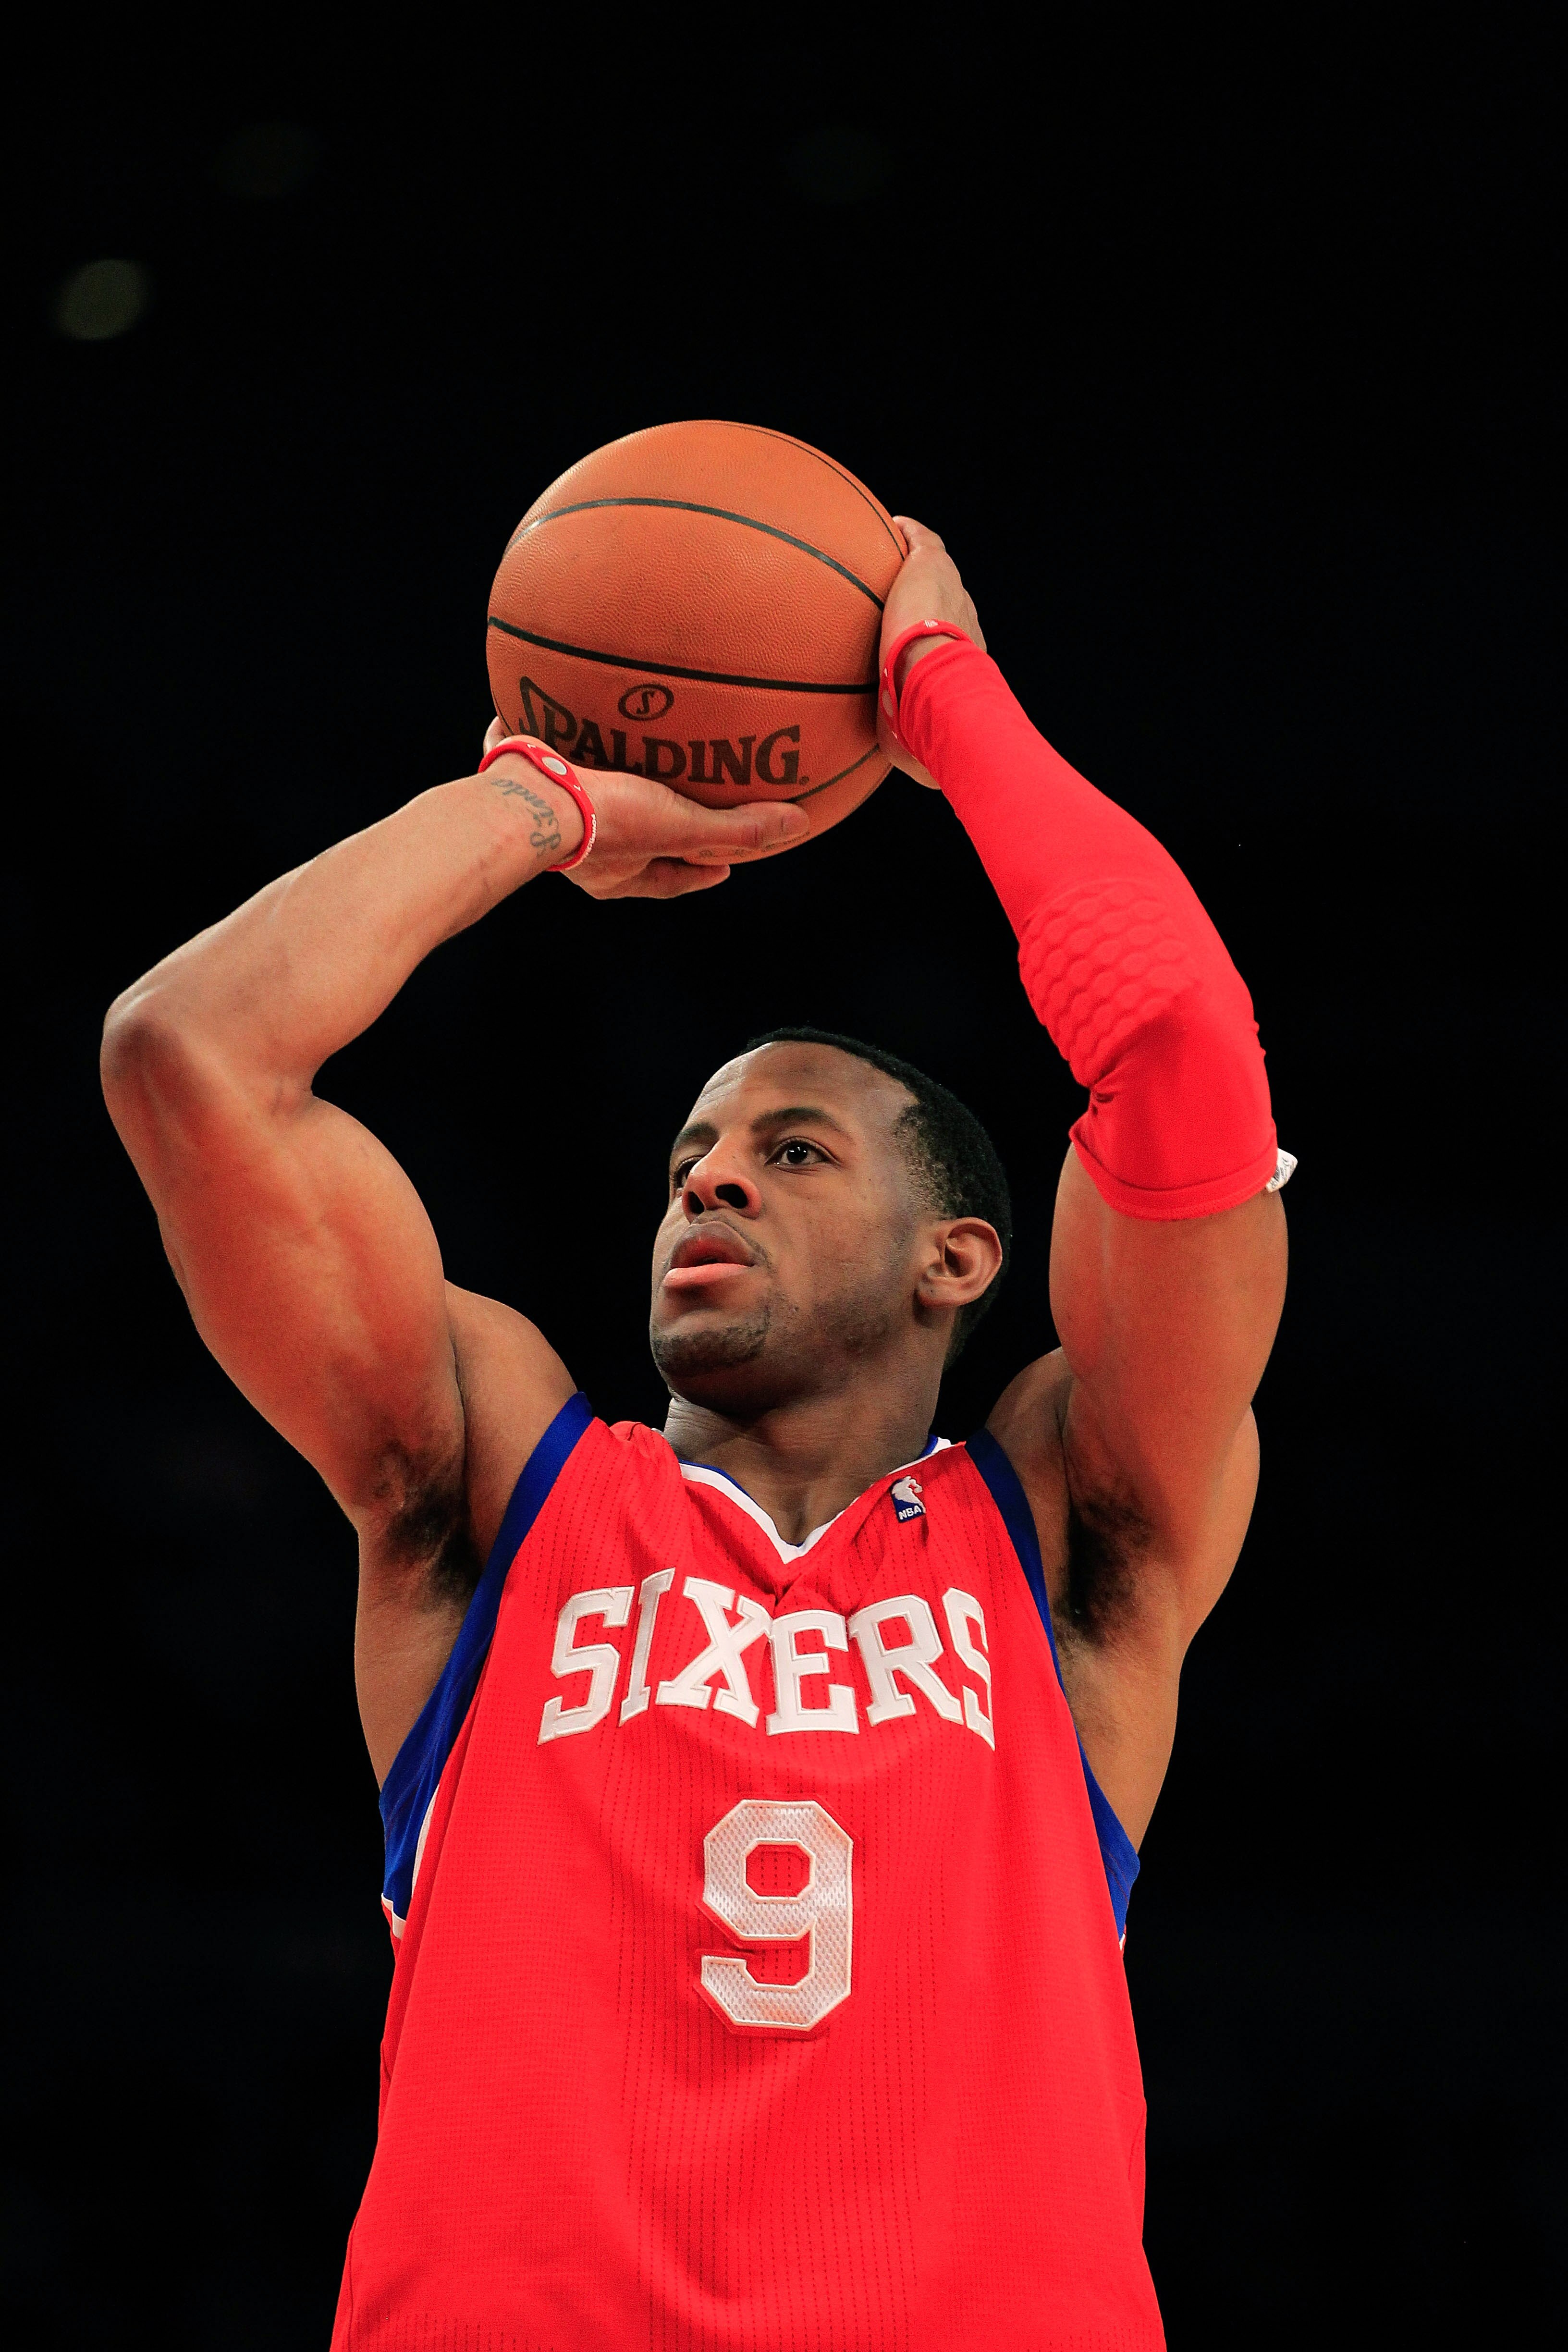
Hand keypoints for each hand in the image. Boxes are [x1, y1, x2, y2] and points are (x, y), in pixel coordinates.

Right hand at [479, 718, 808, 896]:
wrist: (523, 798)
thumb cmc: (603, 821)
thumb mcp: (681, 826)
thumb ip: (735, 828)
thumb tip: (797, 826)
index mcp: (619, 875)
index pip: (672, 878)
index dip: (701, 870)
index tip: (725, 864)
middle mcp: (585, 855)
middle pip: (632, 845)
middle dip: (657, 831)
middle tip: (681, 813)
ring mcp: (552, 819)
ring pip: (591, 804)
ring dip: (612, 787)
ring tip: (632, 761)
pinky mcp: (529, 782)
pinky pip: (555, 761)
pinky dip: (568, 744)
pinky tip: (573, 711)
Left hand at [875, 519, 985, 787]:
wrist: (937, 688)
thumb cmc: (929, 725)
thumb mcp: (909, 745)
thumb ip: (901, 744)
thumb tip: (894, 763)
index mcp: (963, 662)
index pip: (951, 646)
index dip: (937, 644)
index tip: (920, 647)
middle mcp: (964, 623)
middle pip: (948, 606)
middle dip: (929, 606)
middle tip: (905, 607)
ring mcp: (951, 593)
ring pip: (936, 571)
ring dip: (918, 564)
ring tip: (897, 556)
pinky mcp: (931, 567)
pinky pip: (922, 541)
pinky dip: (910, 534)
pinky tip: (893, 526)